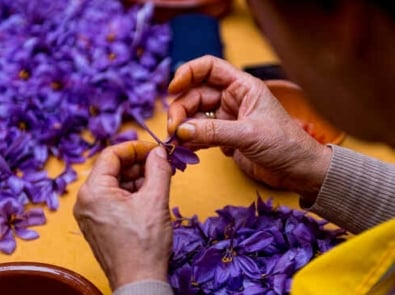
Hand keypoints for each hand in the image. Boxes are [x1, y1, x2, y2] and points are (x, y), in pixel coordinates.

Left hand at [73, 141, 172, 289]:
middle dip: (138, 164)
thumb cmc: (144, 244)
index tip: (155, 149)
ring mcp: (91, 214)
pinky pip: (114, 199)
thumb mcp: (156, 199)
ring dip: (137, 178)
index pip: (111, 154)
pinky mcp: (99, 224)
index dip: (135, 148)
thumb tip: (158, 151)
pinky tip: (150, 194)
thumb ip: (158, 168)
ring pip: (115, 184)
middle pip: (113, 169)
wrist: (139, 280)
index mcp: (93, 192)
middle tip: (161, 164)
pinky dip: (132, 193)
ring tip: (160, 180)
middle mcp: (86, 201)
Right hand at [168, 55, 330, 200]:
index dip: (188, 73)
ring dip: (183, 126)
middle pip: (196, 94)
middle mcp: (232, 99)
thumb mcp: (248, 134)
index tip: (172, 89)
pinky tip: (185, 148)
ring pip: (196, 115)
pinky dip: (191, 140)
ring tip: (176, 141)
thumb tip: (181, 130)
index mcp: (242, 87)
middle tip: (174, 129)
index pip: (208, 68)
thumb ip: (213, 131)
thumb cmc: (284, 144)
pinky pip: (201, 133)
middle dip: (182, 109)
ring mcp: (227, 118)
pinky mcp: (225, 137)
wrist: (297, 170)